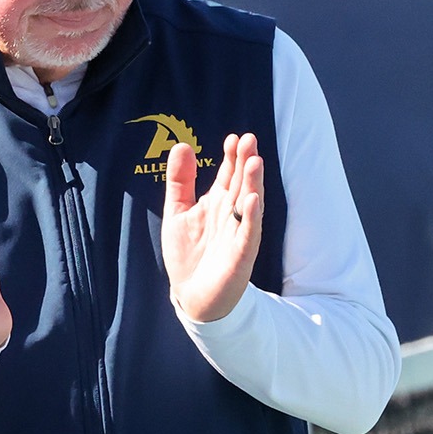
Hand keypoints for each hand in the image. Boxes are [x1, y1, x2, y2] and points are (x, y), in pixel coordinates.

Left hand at [161, 132, 263, 322]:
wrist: (191, 295)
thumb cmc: (188, 254)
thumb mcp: (177, 211)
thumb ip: (180, 181)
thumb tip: (183, 145)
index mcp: (219, 203)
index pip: (229, 175)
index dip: (231, 157)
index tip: (233, 138)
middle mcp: (232, 215)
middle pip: (242, 184)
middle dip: (246, 163)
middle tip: (249, 140)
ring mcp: (239, 234)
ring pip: (250, 204)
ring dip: (253, 183)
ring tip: (254, 161)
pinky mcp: (241, 255)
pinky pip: (249, 233)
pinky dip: (252, 217)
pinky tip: (253, 200)